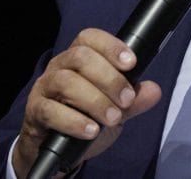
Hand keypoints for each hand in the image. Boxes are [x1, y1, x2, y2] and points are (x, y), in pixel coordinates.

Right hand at [12, 28, 162, 177]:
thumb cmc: (87, 118)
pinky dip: (74, 121)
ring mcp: (44, 88)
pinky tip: (91, 131)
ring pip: (66, 82)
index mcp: (78, 58)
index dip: (111, 46)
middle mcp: (59, 67)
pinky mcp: (35, 112)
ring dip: (95, 100)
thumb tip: (155, 91)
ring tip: (113, 118)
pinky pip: (50, 111)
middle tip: (127, 99)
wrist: (60, 151)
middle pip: (80, 57)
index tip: (132, 63)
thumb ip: (134, 100)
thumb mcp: (115, 109)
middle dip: (109, 78)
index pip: (90, 38)